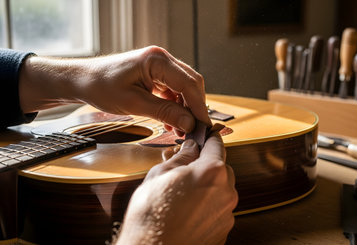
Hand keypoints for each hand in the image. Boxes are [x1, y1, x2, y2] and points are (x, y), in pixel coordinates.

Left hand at [19, 46, 210, 134]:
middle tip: (195, 130)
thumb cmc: (100, 87)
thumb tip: (189, 123)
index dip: (199, 107)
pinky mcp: (154, 74)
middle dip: (194, 108)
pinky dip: (175, 106)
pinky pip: (172, 90)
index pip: (189, 84)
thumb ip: (164, 112)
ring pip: (183, 88)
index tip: (203, 126)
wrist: (81, 80)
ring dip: (185, 109)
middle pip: (191, 84)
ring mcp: (158, 66)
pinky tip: (171, 122)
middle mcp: (161, 59)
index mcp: (157, 60)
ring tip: (181, 129)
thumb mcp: (133, 103)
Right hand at [116, 133, 237, 244]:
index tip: (206, 135)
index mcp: (212, 172)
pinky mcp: (224, 230)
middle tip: (185, 171)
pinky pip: (219, 210)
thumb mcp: (159, 175)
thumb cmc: (151, 217)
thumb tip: (190, 148)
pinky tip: (187, 212)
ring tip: (182, 197)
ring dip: (207, 188)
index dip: (209, 137)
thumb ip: (181, 157)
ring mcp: (227, 214)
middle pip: (221, 168)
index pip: (216, 145)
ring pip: (221, 190)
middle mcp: (226, 192)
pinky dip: (207, 207)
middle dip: (206, 166)